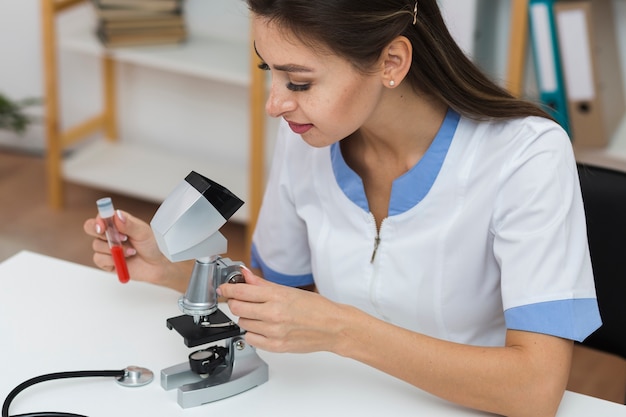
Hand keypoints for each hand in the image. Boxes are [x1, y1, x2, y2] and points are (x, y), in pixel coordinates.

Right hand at [83, 209, 190, 291]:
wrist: (158, 265)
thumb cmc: (153, 246)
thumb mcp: (143, 233)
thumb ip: (129, 224)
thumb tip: (117, 215)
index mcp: (118, 223)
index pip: (101, 216)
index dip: (99, 220)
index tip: (103, 226)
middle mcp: (110, 234)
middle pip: (91, 228)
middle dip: (99, 232)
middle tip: (116, 238)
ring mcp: (107, 248)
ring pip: (96, 245)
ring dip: (113, 249)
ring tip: (131, 251)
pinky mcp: (107, 262)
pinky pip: (99, 259)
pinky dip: (111, 260)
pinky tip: (124, 259)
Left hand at [218, 268, 345, 353]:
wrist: (333, 328)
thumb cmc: (316, 308)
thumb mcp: (289, 291)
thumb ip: (263, 284)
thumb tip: (245, 275)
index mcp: (277, 297)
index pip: (241, 291)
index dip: (228, 289)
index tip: (223, 288)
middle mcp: (273, 315)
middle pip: (237, 307)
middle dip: (236, 302)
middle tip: (242, 300)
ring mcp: (273, 332)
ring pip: (243, 323)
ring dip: (247, 317)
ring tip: (261, 314)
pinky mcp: (275, 346)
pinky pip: (250, 338)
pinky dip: (253, 332)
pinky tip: (263, 327)